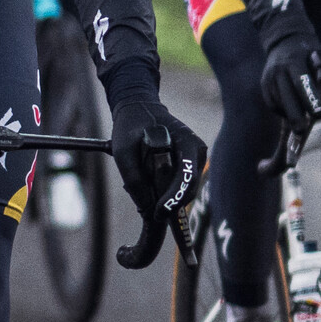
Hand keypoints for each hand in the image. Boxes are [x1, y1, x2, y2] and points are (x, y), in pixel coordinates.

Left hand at [114, 97, 208, 255]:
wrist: (139, 108)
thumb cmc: (131, 126)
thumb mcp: (123, 150)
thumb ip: (134, 178)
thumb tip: (147, 207)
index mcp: (187, 142)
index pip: (186, 177)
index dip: (174, 199)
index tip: (158, 213)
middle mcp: (197, 151)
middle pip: (188, 188)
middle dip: (169, 202)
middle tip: (151, 212)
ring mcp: (195, 159)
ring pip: (185, 190)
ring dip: (167, 196)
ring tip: (145, 189)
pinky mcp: (190, 166)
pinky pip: (180, 186)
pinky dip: (167, 190)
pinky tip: (151, 184)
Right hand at [258, 29, 320, 131]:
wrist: (285, 43)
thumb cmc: (313, 54)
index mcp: (295, 60)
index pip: (301, 81)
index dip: (309, 99)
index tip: (319, 115)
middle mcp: (278, 70)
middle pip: (286, 97)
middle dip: (295, 116)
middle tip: (303, 132)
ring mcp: (268, 79)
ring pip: (279, 104)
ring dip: (291, 115)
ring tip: (301, 126)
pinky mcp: (263, 87)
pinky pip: (273, 105)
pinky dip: (284, 112)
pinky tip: (293, 111)